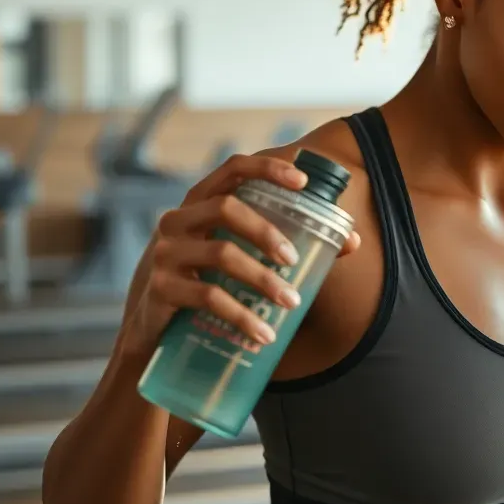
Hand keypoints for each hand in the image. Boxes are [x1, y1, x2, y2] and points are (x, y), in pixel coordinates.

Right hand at [121, 152, 360, 355]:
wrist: (151, 333)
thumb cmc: (205, 284)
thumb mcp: (234, 257)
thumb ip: (284, 245)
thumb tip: (352, 241)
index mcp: (199, 204)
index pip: (231, 168)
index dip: (267, 168)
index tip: (303, 182)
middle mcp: (177, 220)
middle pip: (226, 208)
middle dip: (267, 231)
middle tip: (294, 260)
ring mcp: (165, 253)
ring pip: (221, 254)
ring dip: (262, 280)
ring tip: (291, 303)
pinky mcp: (161, 289)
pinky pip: (207, 297)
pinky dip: (241, 317)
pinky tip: (262, 335)